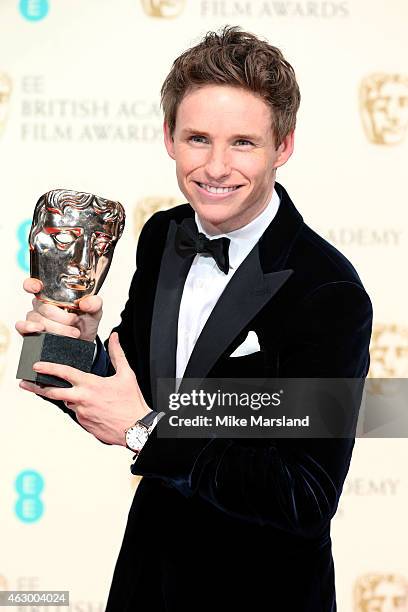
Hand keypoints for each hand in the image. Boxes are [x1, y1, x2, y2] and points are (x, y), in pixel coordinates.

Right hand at [15, 278, 102, 341]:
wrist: (84, 342)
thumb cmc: (85, 322)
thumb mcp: (94, 310)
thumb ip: (94, 303)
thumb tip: (86, 303)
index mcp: (52, 295)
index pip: (35, 284)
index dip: (32, 284)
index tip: (37, 287)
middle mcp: (41, 305)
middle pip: (43, 307)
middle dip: (62, 317)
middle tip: (75, 321)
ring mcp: (34, 318)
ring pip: (38, 320)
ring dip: (57, 328)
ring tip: (72, 333)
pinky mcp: (30, 331)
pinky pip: (22, 327)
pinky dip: (30, 328)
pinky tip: (40, 330)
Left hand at [18, 332, 149, 446]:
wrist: (136, 428)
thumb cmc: (132, 402)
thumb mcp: (126, 374)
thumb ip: (117, 353)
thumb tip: (114, 336)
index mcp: (91, 384)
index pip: (64, 373)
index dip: (48, 368)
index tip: (36, 365)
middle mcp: (82, 399)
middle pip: (53, 392)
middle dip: (37, 387)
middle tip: (25, 383)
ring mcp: (81, 413)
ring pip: (67, 402)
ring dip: (68, 397)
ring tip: (77, 394)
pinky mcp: (84, 424)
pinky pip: (77, 413)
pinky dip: (80, 407)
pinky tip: (93, 406)